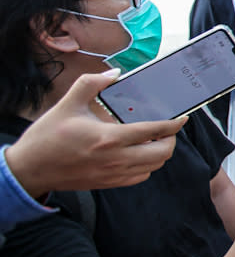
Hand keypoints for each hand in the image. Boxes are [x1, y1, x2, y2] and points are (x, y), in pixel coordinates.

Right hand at [4, 69, 184, 197]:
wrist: (30, 169)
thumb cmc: (47, 136)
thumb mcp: (68, 103)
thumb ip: (93, 83)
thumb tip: (116, 73)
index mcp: (108, 138)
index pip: (153, 131)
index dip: (174, 124)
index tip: (183, 117)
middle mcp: (115, 159)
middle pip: (162, 153)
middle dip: (171, 139)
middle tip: (168, 128)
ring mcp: (113, 174)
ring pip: (154, 167)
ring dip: (160, 152)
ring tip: (155, 139)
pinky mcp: (109, 183)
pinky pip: (140, 177)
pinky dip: (147, 165)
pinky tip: (140, 153)